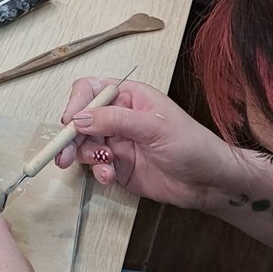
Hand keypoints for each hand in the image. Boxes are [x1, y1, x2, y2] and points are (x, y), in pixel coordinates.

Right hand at [56, 76, 231, 208]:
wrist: (208, 182)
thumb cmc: (192, 145)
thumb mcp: (154, 127)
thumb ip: (115, 120)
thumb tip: (80, 118)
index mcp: (130, 96)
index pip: (91, 90)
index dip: (77, 104)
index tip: (70, 123)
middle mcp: (120, 116)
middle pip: (81, 120)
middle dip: (71, 138)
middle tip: (64, 155)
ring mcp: (118, 141)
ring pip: (85, 145)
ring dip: (86, 157)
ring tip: (102, 166)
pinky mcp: (118, 165)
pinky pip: (96, 166)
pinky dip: (97, 172)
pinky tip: (109, 177)